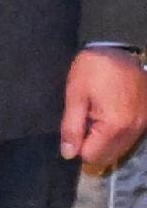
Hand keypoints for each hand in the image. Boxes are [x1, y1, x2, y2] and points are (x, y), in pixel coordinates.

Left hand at [64, 48, 146, 174]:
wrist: (121, 50)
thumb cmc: (94, 70)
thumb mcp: (75, 96)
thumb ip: (72, 127)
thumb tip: (69, 154)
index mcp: (115, 126)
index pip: (93, 156)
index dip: (78, 147)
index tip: (75, 129)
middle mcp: (134, 130)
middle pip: (109, 157)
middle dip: (92, 146)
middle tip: (84, 122)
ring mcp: (143, 125)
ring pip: (120, 149)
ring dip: (105, 141)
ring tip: (96, 117)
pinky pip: (129, 138)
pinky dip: (117, 134)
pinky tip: (108, 116)